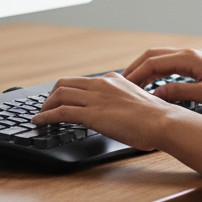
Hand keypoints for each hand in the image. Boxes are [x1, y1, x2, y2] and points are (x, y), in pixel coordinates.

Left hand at [32, 72, 185, 150]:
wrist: (162, 121)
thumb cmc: (156, 118)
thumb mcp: (138, 103)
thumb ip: (124, 104)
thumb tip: (119, 116)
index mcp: (113, 80)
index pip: (83, 81)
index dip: (68, 90)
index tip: (62, 99)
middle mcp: (101, 84)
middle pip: (65, 83)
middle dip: (51, 95)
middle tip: (46, 106)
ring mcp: (95, 97)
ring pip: (59, 94)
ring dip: (46, 105)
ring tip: (41, 115)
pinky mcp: (91, 113)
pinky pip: (60, 111)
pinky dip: (46, 116)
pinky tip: (40, 122)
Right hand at [122, 48, 201, 109]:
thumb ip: (180, 93)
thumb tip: (156, 94)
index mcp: (189, 58)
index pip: (153, 62)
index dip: (136, 74)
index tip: (123, 87)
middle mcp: (188, 53)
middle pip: (152, 56)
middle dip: (134, 69)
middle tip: (119, 84)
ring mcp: (190, 56)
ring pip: (159, 58)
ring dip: (143, 69)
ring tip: (130, 85)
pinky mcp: (194, 63)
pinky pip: (168, 63)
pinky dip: (154, 71)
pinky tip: (149, 83)